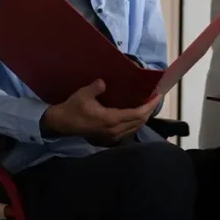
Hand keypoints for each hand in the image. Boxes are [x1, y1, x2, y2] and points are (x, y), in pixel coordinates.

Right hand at [41, 79, 161, 143]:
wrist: (61, 123)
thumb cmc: (72, 108)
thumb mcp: (83, 94)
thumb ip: (96, 87)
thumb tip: (104, 82)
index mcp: (110, 119)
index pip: (137, 114)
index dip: (149, 105)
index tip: (157, 96)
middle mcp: (115, 129)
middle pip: (139, 122)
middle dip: (149, 110)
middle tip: (155, 98)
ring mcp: (112, 135)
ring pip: (135, 128)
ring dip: (143, 117)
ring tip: (148, 105)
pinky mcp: (109, 137)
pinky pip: (129, 131)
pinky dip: (136, 122)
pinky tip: (135, 115)